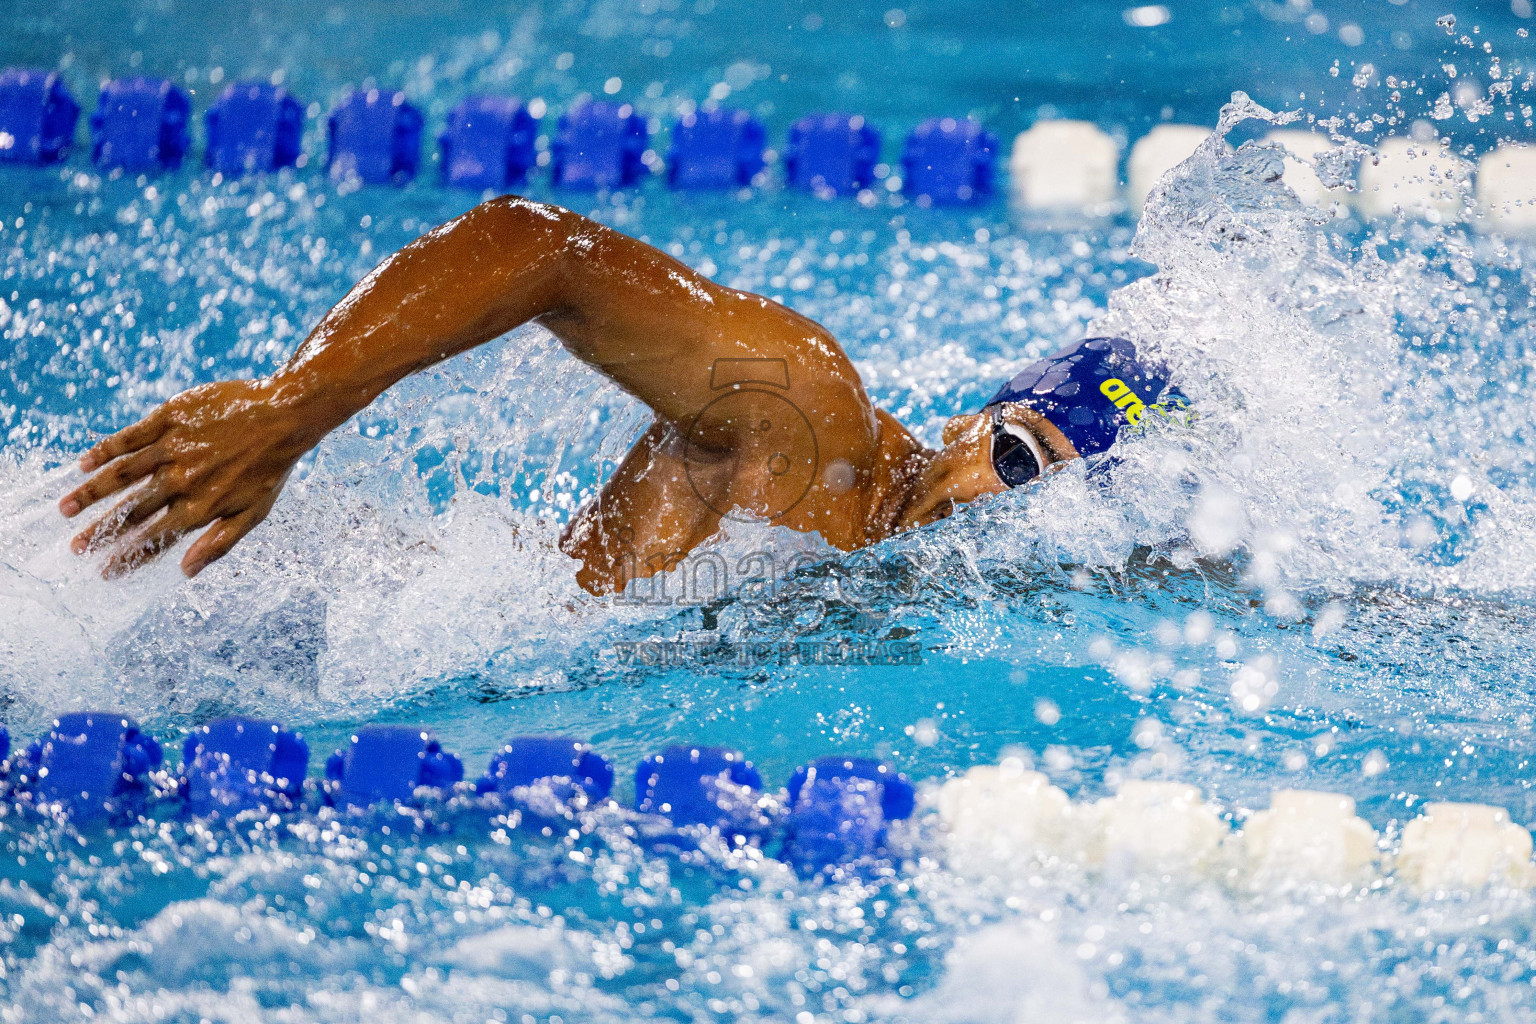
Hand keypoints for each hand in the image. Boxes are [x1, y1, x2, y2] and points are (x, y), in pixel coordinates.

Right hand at [59, 377, 320, 577]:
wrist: (286, 414)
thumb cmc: (271, 467)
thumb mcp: (255, 512)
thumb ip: (220, 543)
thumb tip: (186, 572)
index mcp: (201, 506)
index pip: (155, 538)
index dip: (128, 556)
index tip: (104, 571)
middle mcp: (182, 479)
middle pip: (131, 511)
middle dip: (101, 533)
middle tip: (75, 548)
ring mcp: (173, 447)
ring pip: (121, 474)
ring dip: (90, 493)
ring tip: (64, 510)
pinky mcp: (170, 418)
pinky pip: (129, 437)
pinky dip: (104, 450)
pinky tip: (83, 464)